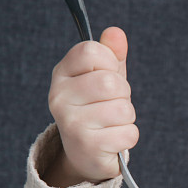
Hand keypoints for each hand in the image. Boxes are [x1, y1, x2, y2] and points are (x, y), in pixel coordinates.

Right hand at [44, 27, 137, 186]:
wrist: (85, 154)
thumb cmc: (98, 110)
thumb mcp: (103, 78)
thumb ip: (111, 55)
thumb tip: (116, 33)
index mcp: (62, 74)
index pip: (91, 51)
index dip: (110, 63)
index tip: (107, 75)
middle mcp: (60, 97)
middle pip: (111, 82)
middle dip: (123, 95)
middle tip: (112, 105)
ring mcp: (71, 123)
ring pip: (123, 109)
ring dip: (127, 118)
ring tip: (111, 123)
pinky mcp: (87, 146)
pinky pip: (128, 133)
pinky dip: (128, 137)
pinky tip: (113, 140)